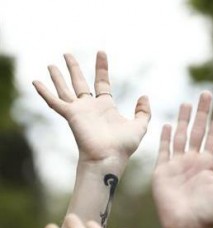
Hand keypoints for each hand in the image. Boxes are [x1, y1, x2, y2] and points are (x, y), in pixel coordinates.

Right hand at [32, 51, 149, 164]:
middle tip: (67, 53)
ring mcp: (79, 111)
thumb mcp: (139, 126)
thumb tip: (144, 95)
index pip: (102, 82)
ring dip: (57, 77)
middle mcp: (90, 107)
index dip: (101, 68)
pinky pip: (54, 101)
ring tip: (51, 64)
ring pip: (65, 89)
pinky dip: (44, 92)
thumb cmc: (123, 146)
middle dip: (74, 68)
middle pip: (80, 82)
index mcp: (106, 107)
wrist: (108, 157)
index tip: (101, 52)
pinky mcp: (70, 115)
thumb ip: (143, 111)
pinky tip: (35, 82)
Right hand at [152, 91, 212, 227]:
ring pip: (181, 136)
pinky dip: (166, 138)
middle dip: (202, 113)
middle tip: (206, 94)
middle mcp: (193, 161)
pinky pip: (164, 151)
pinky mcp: (162, 171)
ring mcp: (177, 165)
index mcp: (208, 164)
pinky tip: (169, 125)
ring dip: (184, 120)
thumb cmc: (208, 212)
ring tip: (188, 103)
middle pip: (197, 131)